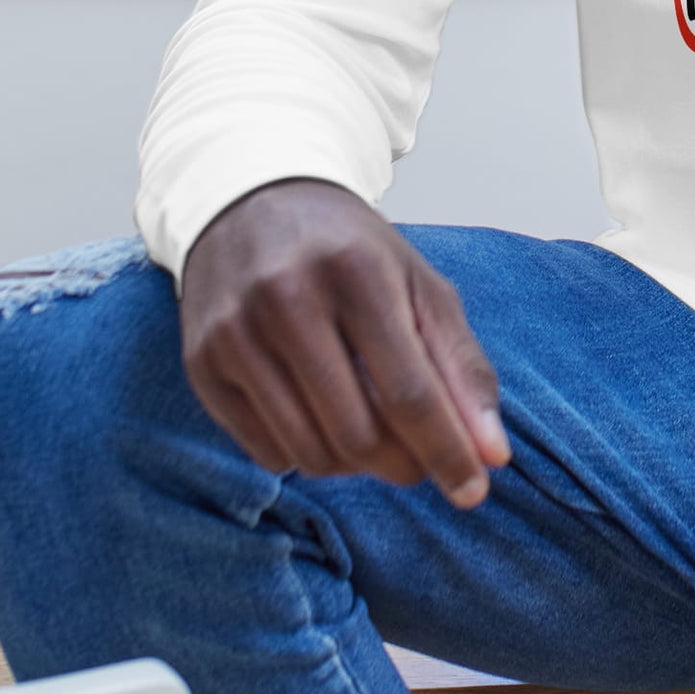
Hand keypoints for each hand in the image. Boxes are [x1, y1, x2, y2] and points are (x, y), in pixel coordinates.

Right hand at [176, 179, 510, 505]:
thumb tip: (492, 456)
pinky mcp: (202, 364)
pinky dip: (307, 456)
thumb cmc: (351, 252)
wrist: (251, 203)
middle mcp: (288, 298)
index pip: (409, 392)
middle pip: (359, 432)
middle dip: (403, 465)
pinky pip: (266, 452)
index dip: (447, 452)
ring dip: (356, 467)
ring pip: (310, 452)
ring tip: (374, 438)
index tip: (474, 491)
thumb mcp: (419, 287)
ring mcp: (236, 333)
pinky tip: (321, 422)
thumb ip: (462, 369)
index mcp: (357, 271)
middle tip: (419, 463)